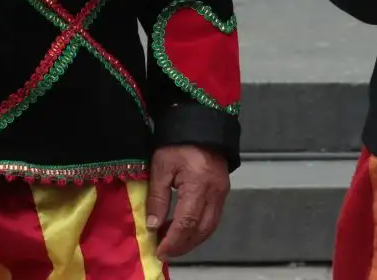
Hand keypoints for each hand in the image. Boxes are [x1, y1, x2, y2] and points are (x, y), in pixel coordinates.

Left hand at [147, 144, 229, 259]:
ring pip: (210, 227)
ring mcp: (222, 192)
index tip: (159, 251)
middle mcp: (215, 192)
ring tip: (172, 243)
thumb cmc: (178, 143)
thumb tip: (153, 226)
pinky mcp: (223, 191)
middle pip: (202, 229)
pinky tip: (183, 229)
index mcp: (199, 184)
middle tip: (165, 252)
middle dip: (183, 245)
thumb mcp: (161, 167)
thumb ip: (157, 198)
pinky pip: (213, 218)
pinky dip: (199, 229)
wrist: (201, 124)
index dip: (173, 240)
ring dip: (192, 239)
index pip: (187, 221)